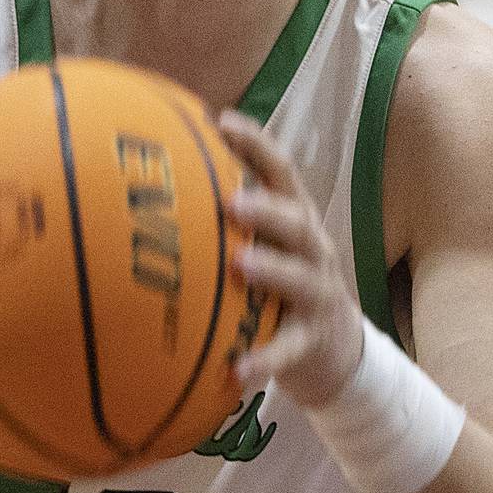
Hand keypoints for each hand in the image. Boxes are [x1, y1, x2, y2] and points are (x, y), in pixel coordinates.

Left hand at [218, 111, 363, 408]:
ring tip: (240, 265)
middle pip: (298, 222)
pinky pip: (289, 350)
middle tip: (233, 201)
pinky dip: (264, 360)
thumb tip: (157, 180)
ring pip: (302, 278)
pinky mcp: (313, 341)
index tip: (221, 121)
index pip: (282, 172)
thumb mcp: (264, 244)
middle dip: (268, 208)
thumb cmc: (280, 284)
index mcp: (296, 219)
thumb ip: (226, 215)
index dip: (256, 144)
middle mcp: (313, 251)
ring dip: (272, 270)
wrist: (335, 351)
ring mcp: (317, 296)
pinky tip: (235, 370)